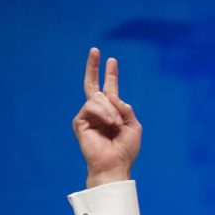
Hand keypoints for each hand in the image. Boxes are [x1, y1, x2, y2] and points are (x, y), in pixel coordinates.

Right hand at [72, 48, 141, 187]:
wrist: (115, 163)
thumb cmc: (126, 149)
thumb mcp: (134, 125)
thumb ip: (126, 108)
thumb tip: (112, 96)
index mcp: (113, 112)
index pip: (110, 89)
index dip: (111, 75)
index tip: (111, 60)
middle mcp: (99, 111)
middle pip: (92, 84)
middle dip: (94, 67)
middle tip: (95, 50)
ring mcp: (88, 115)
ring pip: (98, 98)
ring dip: (111, 110)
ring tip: (116, 124)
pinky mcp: (80, 121)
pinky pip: (92, 106)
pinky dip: (104, 113)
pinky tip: (110, 123)